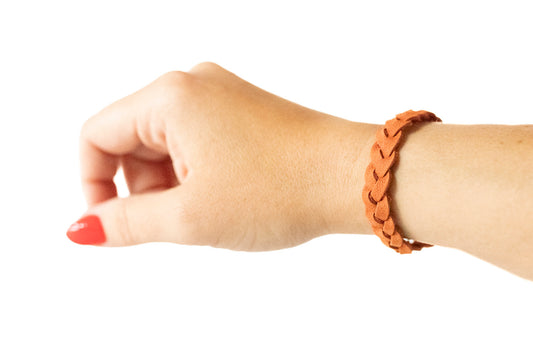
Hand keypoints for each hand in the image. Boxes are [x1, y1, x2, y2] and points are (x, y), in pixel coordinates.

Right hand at [67, 62, 371, 249]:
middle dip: (142, 188)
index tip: (112, 225)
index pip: (97, 135)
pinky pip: (197, 143)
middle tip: (178, 221)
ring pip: (166, 145)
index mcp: (170, 97)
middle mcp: (193, 85)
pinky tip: (225, 196)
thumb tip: (83, 228)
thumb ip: (127, 223)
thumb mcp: (191, 217)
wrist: (352, 178)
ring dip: (172, 184)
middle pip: (131, 140)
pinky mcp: (243, 111)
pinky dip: (197, 174)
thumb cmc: (280, 189)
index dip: (93, 185)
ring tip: (209, 210)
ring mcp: (222, 95)